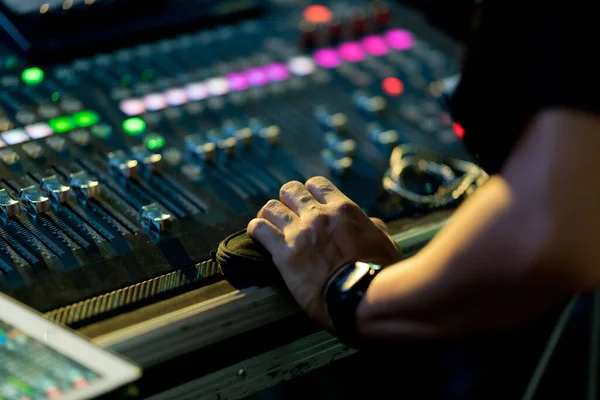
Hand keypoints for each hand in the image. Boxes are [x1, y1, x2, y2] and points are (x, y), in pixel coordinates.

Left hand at [247, 176, 399, 329]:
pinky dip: (257, 230)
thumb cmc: (379, 272)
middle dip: (287, 201)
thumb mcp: (384, 242)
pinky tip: (259, 236)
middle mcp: (318, 215)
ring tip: (270, 226)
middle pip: (290, 191)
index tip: (308, 204)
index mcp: (343, 209)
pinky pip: (259, 229)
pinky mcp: (283, 253)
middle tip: (288, 215)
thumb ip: (373, 227)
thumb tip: (371, 222)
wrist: (363, 297)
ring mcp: (299, 232)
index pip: (316, 185)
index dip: (310, 193)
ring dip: (270, 216)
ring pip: (271, 208)